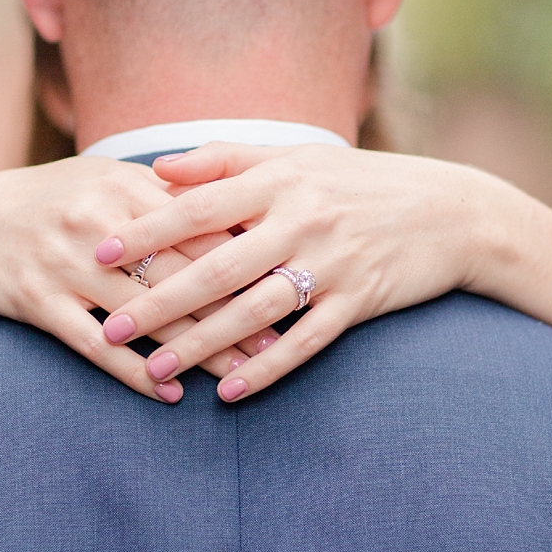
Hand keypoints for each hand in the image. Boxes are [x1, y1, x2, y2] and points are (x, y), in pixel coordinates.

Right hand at [0, 158, 278, 402]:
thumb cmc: (44, 202)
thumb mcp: (99, 179)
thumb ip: (162, 190)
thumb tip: (238, 203)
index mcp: (122, 186)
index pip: (200, 225)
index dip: (250, 256)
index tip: (294, 280)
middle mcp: (97, 222)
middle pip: (182, 272)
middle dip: (237, 308)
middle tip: (283, 339)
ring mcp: (64, 263)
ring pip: (144, 314)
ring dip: (196, 349)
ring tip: (239, 374)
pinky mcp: (35, 301)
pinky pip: (94, 345)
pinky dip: (133, 372)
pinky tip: (167, 394)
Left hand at [92, 142, 481, 401]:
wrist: (451, 211)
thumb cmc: (356, 182)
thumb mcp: (294, 159)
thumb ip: (223, 161)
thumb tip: (156, 169)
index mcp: (279, 181)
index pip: (198, 207)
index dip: (147, 230)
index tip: (99, 250)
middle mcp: (302, 221)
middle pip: (218, 266)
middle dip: (160, 300)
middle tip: (110, 327)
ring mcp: (332, 263)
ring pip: (255, 311)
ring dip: (203, 344)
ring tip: (156, 367)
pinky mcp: (360, 301)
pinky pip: (306, 342)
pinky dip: (268, 368)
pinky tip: (230, 392)